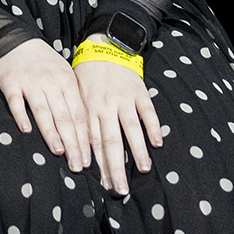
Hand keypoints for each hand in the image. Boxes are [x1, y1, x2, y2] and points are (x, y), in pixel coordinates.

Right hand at [0, 39, 92, 174]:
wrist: (16, 41)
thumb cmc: (44, 63)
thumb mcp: (64, 74)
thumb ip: (72, 99)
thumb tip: (86, 131)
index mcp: (67, 82)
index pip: (79, 114)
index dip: (83, 138)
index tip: (88, 159)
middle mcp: (51, 82)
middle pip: (64, 116)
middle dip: (72, 143)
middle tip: (77, 165)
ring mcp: (30, 82)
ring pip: (43, 111)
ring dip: (51, 132)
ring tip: (58, 152)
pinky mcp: (11, 83)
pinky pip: (16, 102)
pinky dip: (21, 115)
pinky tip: (25, 130)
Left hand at [73, 44, 160, 194]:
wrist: (106, 44)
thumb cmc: (87, 73)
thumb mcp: (76, 93)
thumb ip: (79, 118)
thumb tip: (76, 147)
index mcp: (88, 108)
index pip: (92, 142)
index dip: (97, 164)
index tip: (102, 184)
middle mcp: (105, 106)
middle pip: (110, 141)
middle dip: (115, 167)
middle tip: (119, 189)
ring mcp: (124, 99)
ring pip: (130, 129)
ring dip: (137, 151)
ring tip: (142, 170)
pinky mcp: (140, 92)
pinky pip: (148, 112)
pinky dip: (153, 127)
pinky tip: (157, 143)